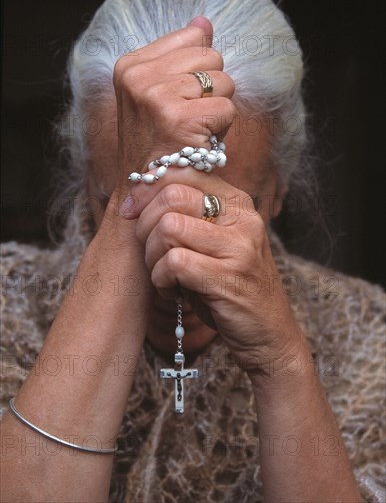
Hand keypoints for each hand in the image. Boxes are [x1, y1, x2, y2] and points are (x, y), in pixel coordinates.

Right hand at [112, 17, 235, 191]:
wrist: (148, 191)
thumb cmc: (159, 144)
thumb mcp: (159, 93)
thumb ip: (181, 54)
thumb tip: (204, 21)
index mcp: (131, 65)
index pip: (195, 37)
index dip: (197, 73)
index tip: (178, 101)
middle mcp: (138, 77)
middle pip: (212, 57)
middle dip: (210, 90)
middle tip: (188, 120)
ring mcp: (156, 96)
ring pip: (223, 82)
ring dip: (217, 110)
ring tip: (192, 131)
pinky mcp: (178, 118)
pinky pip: (226, 107)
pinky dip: (221, 129)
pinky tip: (198, 142)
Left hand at [124, 167, 305, 378]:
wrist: (267, 333)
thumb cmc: (228, 286)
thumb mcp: (212, 242)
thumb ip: (187, 215)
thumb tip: (137, 191)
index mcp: (236, 201)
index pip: (182, 170)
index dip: (146, 188)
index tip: (130, 211)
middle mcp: (241, 217)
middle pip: (171, 195)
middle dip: (144, 224)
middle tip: (148, 251)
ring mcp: (239, 246)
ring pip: (169, 227)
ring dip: (152, 255)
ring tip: (162, 273)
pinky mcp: (229, 277)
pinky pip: (174, 262)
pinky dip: (161, 278)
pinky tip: (170, 291)